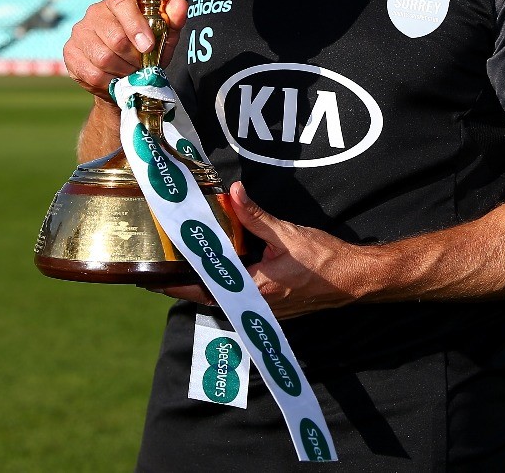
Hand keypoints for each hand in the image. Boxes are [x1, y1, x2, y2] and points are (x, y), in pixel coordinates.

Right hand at [62, 0, 187, 97]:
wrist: (122, 77)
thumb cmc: (145, 51)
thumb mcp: (164, 36)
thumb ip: (173, 19)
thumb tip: (180, 5)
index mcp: (118, 1)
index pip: (123, 4)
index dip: (137, 26)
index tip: (148, 45)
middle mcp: (95, 12)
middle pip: (115, 37)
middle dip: (134, 58)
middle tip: (142, 66)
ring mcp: (79, 32)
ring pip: (103, 58)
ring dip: (123, 71)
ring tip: (130, 73)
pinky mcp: (70, 53)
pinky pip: (92, 72)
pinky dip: (109, 82)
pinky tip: (116, 79)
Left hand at [140, 184, 374, 317]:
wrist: (353, 280)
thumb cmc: (324, 261)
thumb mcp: (288, 234)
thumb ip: (256, 217)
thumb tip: (235, 193)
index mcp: (254, 289)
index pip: (204, 289)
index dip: (175, 285)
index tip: (151, 279)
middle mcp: (254, 305)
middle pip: (208, 295)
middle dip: (184, 282)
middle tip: (161, 266)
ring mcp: (263, 310)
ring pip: (222, 297)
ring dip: (204, 282)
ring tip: (183, 265)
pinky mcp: (271, 308)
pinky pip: (238, 297)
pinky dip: (224, 283)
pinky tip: (220, 267)